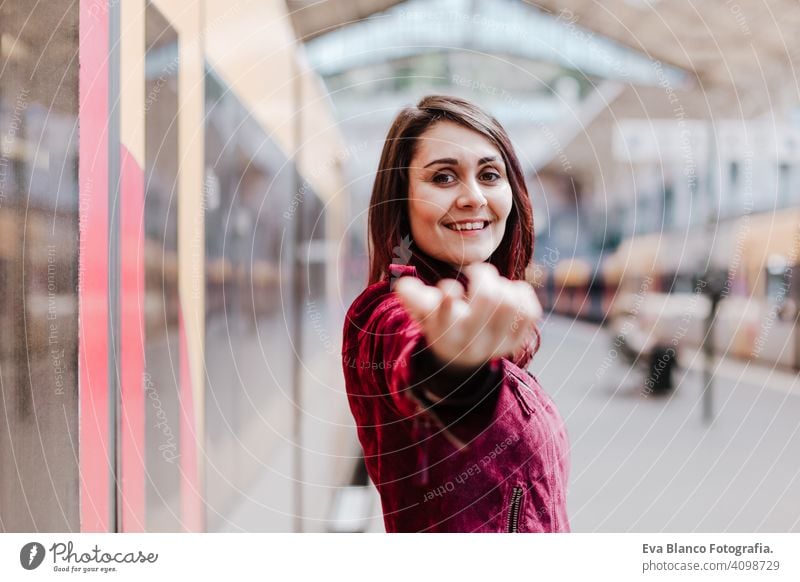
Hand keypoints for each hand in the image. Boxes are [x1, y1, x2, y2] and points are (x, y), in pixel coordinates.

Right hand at [393, 263, 541, 368]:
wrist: (459, 358)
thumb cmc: (439, 323)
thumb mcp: (421, 312)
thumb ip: (410, 295)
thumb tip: (405, 284)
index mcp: (444, 331)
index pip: (446, 312)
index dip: (448, 294)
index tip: (450, 287)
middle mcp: (471, 340)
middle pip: (487, 297)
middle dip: (483, 274)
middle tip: (477, 272)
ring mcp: (496, 343)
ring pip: (510, 302)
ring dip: (503, 284)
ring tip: (494, 284)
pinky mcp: (517, 341)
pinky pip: (530, 312)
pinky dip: (522, 294)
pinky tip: (510, 292)